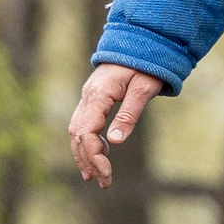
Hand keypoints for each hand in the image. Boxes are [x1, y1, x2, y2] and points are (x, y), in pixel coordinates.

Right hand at [69, 63, 164, 187]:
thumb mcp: (143, 88)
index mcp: (98, 95)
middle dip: (89, 161)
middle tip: (104, 183)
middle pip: (78, 135)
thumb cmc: (146, 63)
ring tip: (95, 177)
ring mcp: (87, 97)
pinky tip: (99, 155)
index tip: (107, 174)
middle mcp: (87, 97)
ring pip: (76, 131)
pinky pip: (82, 124)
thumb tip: (115, 142)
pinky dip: (86, 142)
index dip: (94, 156)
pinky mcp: (92, 99)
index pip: (87, 132)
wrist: (140, 41)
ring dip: (84, 154)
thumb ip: (129, 114)